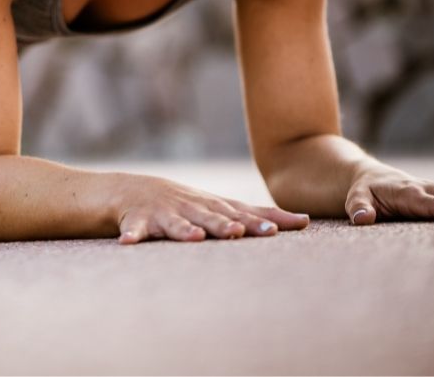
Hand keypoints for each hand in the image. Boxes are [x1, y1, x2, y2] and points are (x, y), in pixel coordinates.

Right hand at [116, 175, 309, 243]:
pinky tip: (128, 243)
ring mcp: (164, 213)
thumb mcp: (216, 208)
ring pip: (176, 223)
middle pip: (213, 218)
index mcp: (212, 207)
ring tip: (194, 238)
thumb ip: (254, 216)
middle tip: (246, 232)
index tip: (296, 224)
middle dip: (229, 225)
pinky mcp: (137, 220)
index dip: (267, 220)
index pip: (245, 213)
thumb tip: (305, 220)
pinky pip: (134, 229)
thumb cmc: (183, 204)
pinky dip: (132, 235)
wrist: (128, 190)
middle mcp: (191, 207)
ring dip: (185, 230)